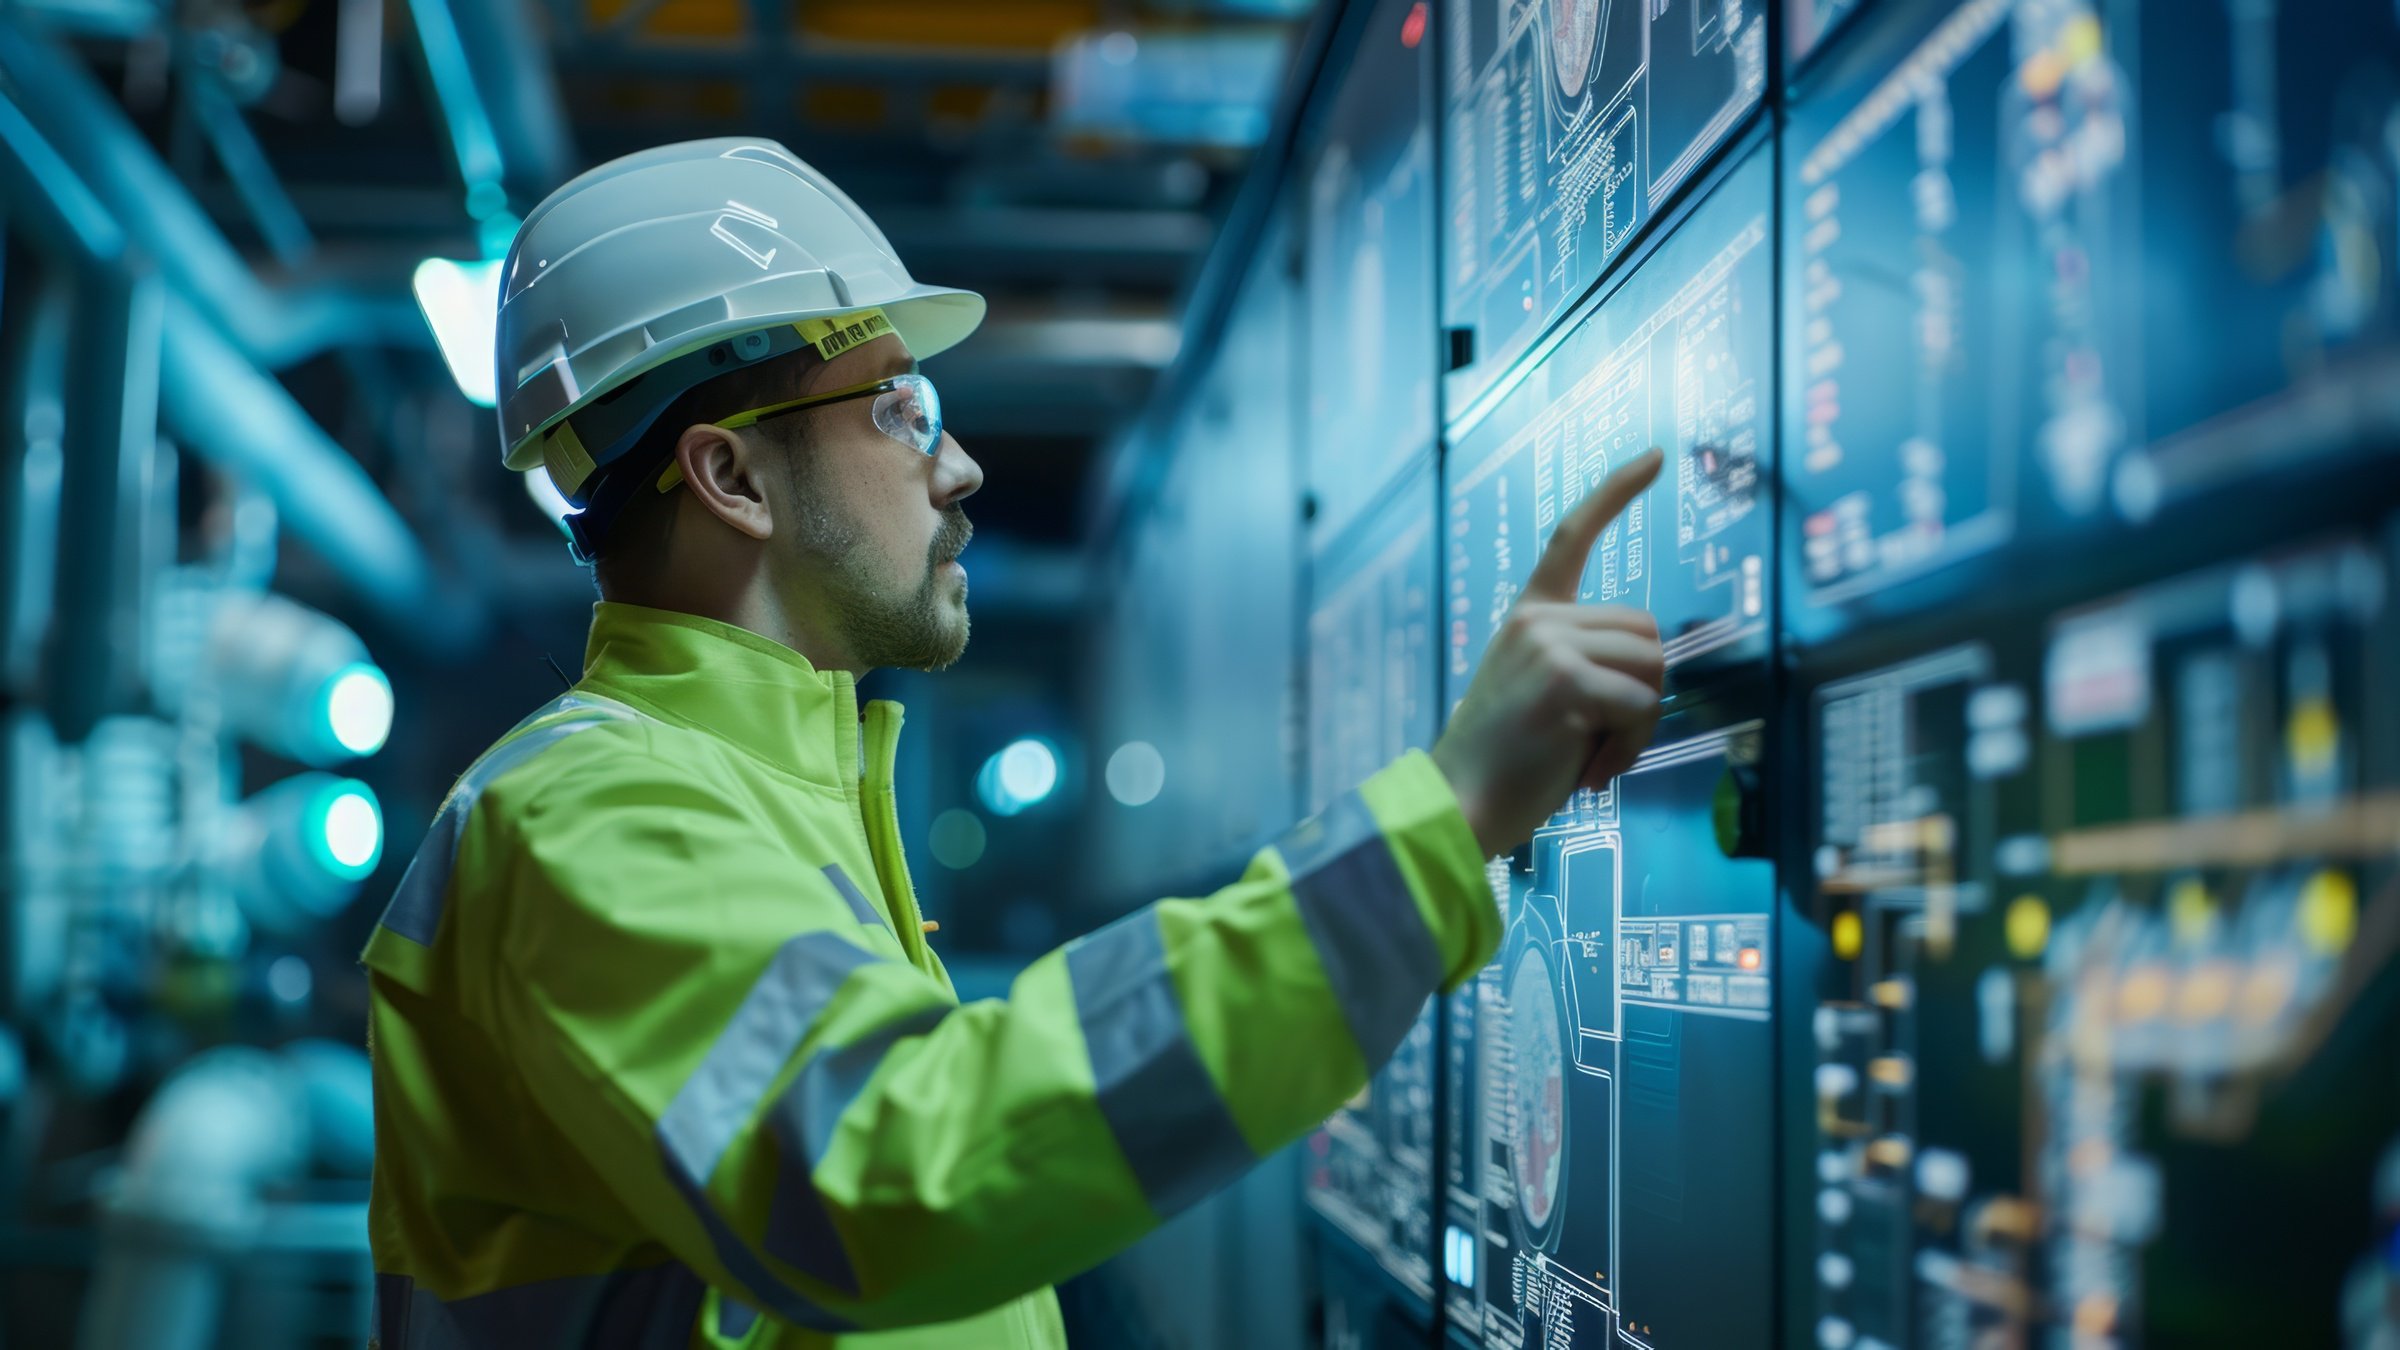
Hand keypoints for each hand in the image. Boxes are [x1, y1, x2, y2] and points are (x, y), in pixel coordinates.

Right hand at [1430, 448, 1666, 856]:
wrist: (1456, 806)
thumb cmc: (1502, 764)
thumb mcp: (1538, 690)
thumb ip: (1582, 659)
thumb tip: (1649, 666)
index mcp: (1527, 616)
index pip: (1571, 536)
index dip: (1616, 493)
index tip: (1655, 456)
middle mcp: (1537, 619)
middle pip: (1647, 629)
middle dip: (1645, 688)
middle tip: (1605, 738)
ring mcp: (1550, 646)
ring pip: (1653, 665)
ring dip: (1640, 723)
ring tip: (1594, 757)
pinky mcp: (1567, 683)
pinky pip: (1643, 705)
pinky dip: (1631, 748)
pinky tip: (1591, 771)